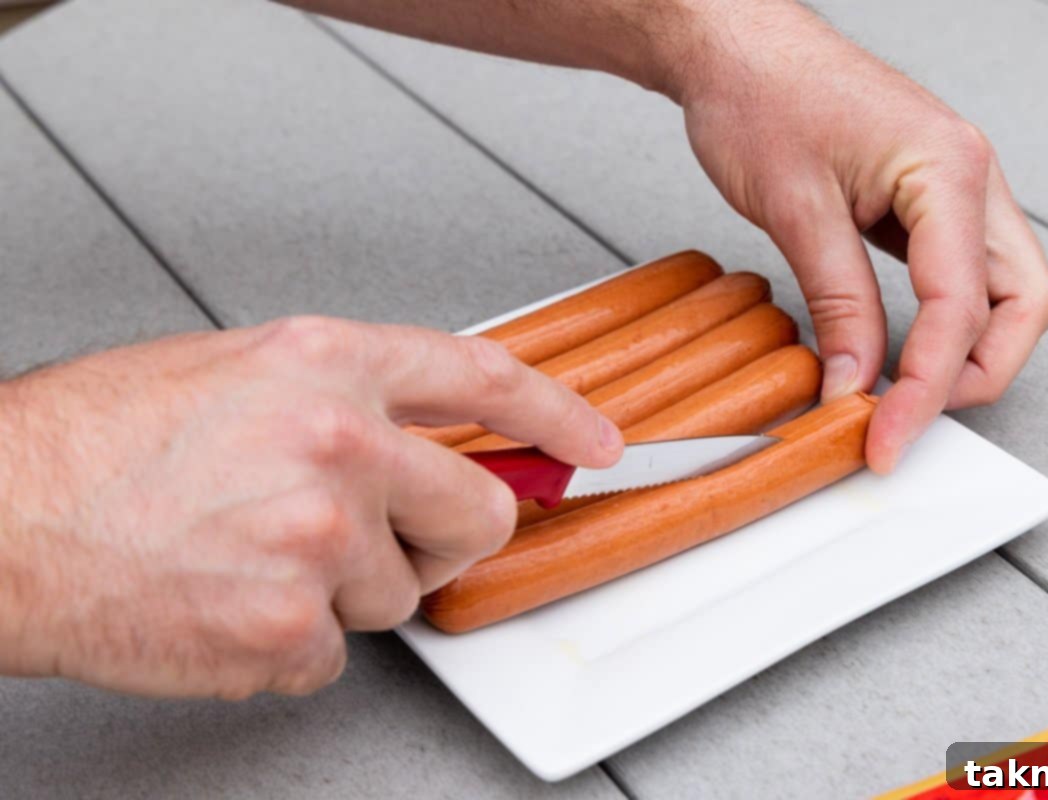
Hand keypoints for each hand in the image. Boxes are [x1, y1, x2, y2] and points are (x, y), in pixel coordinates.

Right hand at [0, 317, 620, 697]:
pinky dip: (290, 642)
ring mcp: (320, 538)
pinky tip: (226, 601)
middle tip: (385, 539)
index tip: (592, 443)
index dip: (555, 414)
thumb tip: (425, 438)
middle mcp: (338, 441)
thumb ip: (347, 399)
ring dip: (345, 589)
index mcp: (325, 364)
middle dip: (447, 537)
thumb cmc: (93, 444)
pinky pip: (337, 651)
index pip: (484, 377)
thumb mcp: (234, 374)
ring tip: (253, 557)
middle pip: (478, 513)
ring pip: (403, 592)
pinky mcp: (291, 627)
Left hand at [670, 0, 1047, 471]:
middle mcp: (971, 178)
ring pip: (1004, 293)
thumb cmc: (761, 95)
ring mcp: (955, 191)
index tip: (886, 437)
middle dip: (977, 375)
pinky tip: (899, 351)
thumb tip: (857, 382)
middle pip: (1022, 304)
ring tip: (904, 396)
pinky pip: (962, 276)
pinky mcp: (927, 202)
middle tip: (908, 421)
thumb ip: (838, 303)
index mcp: (948, 169)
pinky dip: (943, 324)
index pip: (962, 306)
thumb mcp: (794, 210)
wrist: (737, 45)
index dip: (928, 386)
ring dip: (968, 353)